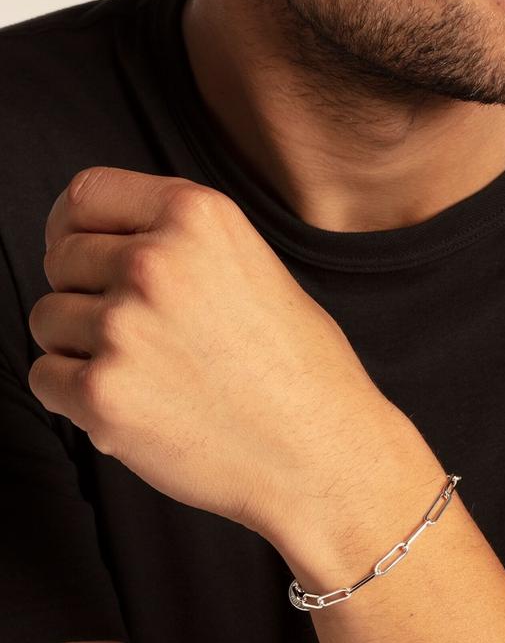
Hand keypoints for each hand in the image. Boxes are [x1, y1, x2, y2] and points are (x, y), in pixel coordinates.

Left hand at [27, 166, 400, 547]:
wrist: (320, 448)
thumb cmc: (298, 364)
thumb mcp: (253, 265)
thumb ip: (179, 243)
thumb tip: (100, 245)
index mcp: (197, 216)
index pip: (87, 193)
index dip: (75, 224)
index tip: (80, 249)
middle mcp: (155, 260)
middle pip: (62, 257)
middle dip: (87, 290)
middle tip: (142, 329)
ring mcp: (124, 327)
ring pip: (49, 319)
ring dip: (82, 344)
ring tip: (150, 370)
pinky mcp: (102, 394)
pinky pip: (46, 377)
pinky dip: (78, 394)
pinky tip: (138, 402)